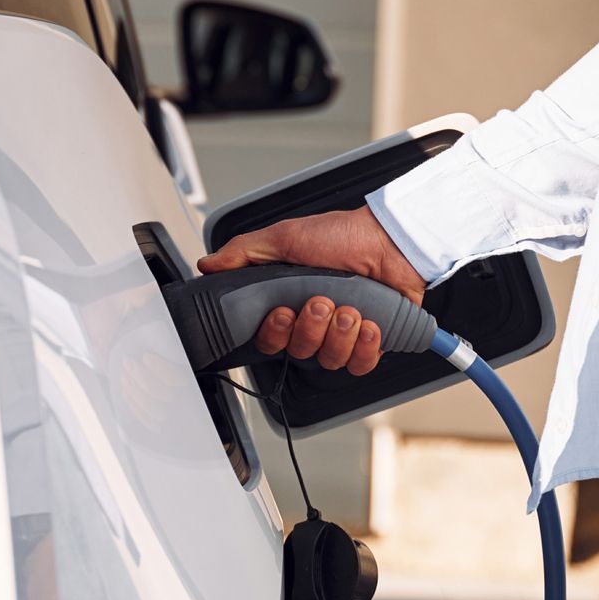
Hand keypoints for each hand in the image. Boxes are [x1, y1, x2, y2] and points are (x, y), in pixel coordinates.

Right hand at [196, 206, 425, 373]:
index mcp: (289, 303)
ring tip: (351, 308)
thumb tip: (207, 264)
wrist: (391, 240)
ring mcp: (342, 334)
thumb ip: (243, 252)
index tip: (282, 311)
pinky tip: (369, 324)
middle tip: (321, 301)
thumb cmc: (343, 235)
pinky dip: (365, 347)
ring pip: (329, 360)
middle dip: (310, 328)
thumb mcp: (284, 237)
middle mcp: (314, 323)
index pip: (269, 340)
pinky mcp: (372, 342)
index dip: (274, 332)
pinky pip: (360, 364)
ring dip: (340, 334)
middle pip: (298, 352)